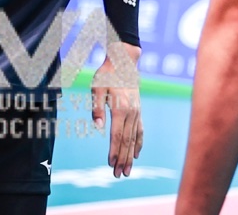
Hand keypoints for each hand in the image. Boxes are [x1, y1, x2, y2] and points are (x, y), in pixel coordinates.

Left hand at [91, 42, 143, 177]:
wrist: (124, 62)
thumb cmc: (107, 75)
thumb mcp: (97, 88)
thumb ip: (97, 108)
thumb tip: (97, 127)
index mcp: (120, 109)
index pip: (116, 135)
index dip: (114, 151)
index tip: (111, 164)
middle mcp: (131, 113)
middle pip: (126, 141)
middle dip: (122, 159)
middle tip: (119, 175)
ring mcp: (137, 113)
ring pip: (134, 139)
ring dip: (130, 156)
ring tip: (127, 171)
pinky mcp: (138, 111)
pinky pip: (140, 131)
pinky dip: (139, 144)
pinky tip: (136, 154)